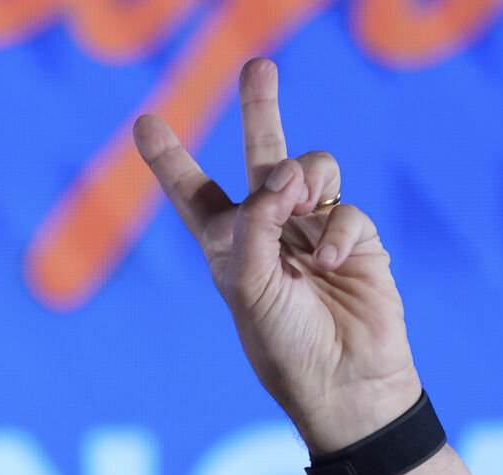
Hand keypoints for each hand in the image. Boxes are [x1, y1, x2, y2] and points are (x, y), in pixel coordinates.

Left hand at [134, 59, 420, 453]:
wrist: (344, 382)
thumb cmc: (284, 346)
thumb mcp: (247, 287)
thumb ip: (254, 224)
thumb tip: (281, 173)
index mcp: (226, 246)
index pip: (194, 194)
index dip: (170, 159)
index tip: (145, 121)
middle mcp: (269, 231)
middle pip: (260, 155)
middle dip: (260, 108)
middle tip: (258, 65)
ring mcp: (314, 230)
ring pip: (310, 168)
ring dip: (303, 178)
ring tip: (299, 204)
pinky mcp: (357, 238)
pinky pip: (346, 207)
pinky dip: (336, 229)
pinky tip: (328, 261)